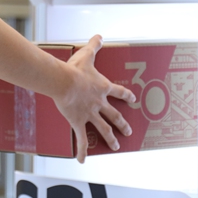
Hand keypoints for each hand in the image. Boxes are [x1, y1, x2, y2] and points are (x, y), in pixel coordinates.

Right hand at [54, 35, 136, 161]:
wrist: (64, 82)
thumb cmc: (75, 69)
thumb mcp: (87, 55)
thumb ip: (94, 46)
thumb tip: (99, 36)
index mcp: (103, 88)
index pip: (119, 92)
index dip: (127, 95)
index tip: (133, 99)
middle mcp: (99, 103)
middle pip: (114, 115)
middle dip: (123, 123)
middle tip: (129, 131)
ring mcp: (90, 114)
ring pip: (103, 129)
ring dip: (111, 138)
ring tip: (116, 146)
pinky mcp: (78, 122)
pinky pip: (81, 139)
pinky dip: (82, 150)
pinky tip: (83, 160)